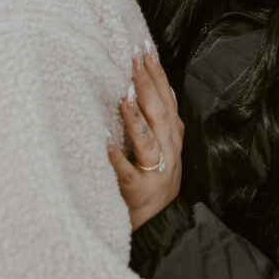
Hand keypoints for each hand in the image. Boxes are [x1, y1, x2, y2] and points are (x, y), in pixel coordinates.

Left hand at [107, 44, 183, 230]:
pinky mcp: (138, 192)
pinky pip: (127, 172)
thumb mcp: (161, 150)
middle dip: (147, 82)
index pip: (167, 99)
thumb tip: (145, 84)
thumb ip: (155, 122)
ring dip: (136, 115)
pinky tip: (106, 138)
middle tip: (134, 57)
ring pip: (148, 139)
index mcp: (173, 138)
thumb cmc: (151, 183)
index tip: (146, 49)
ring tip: (124, 93)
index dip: (158, 73)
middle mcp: (169, 151)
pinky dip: (117, 155)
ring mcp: (156, 172)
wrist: (160, 229)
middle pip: (159, 112)